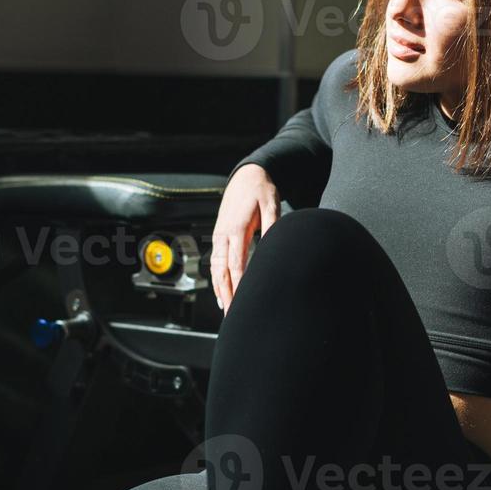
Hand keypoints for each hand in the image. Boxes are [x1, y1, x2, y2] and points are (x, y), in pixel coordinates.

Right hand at [210, 164, 280, 314]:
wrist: (247, 175)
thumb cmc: (261, 189)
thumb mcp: (271, 205)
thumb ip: (272, 227)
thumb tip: (275, 246)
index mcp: (236, 229)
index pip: (236, 264)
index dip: (238, 284)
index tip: (242, 300)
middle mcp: (223, 234)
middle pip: (222, 271)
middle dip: (226, 293)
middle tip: (232, 314)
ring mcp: (219, 235)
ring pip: (215, 268)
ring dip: (219, 289)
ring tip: (225, 308)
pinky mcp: (219, 236)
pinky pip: (215, 261)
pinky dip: (216, 278)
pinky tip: (221, 290)